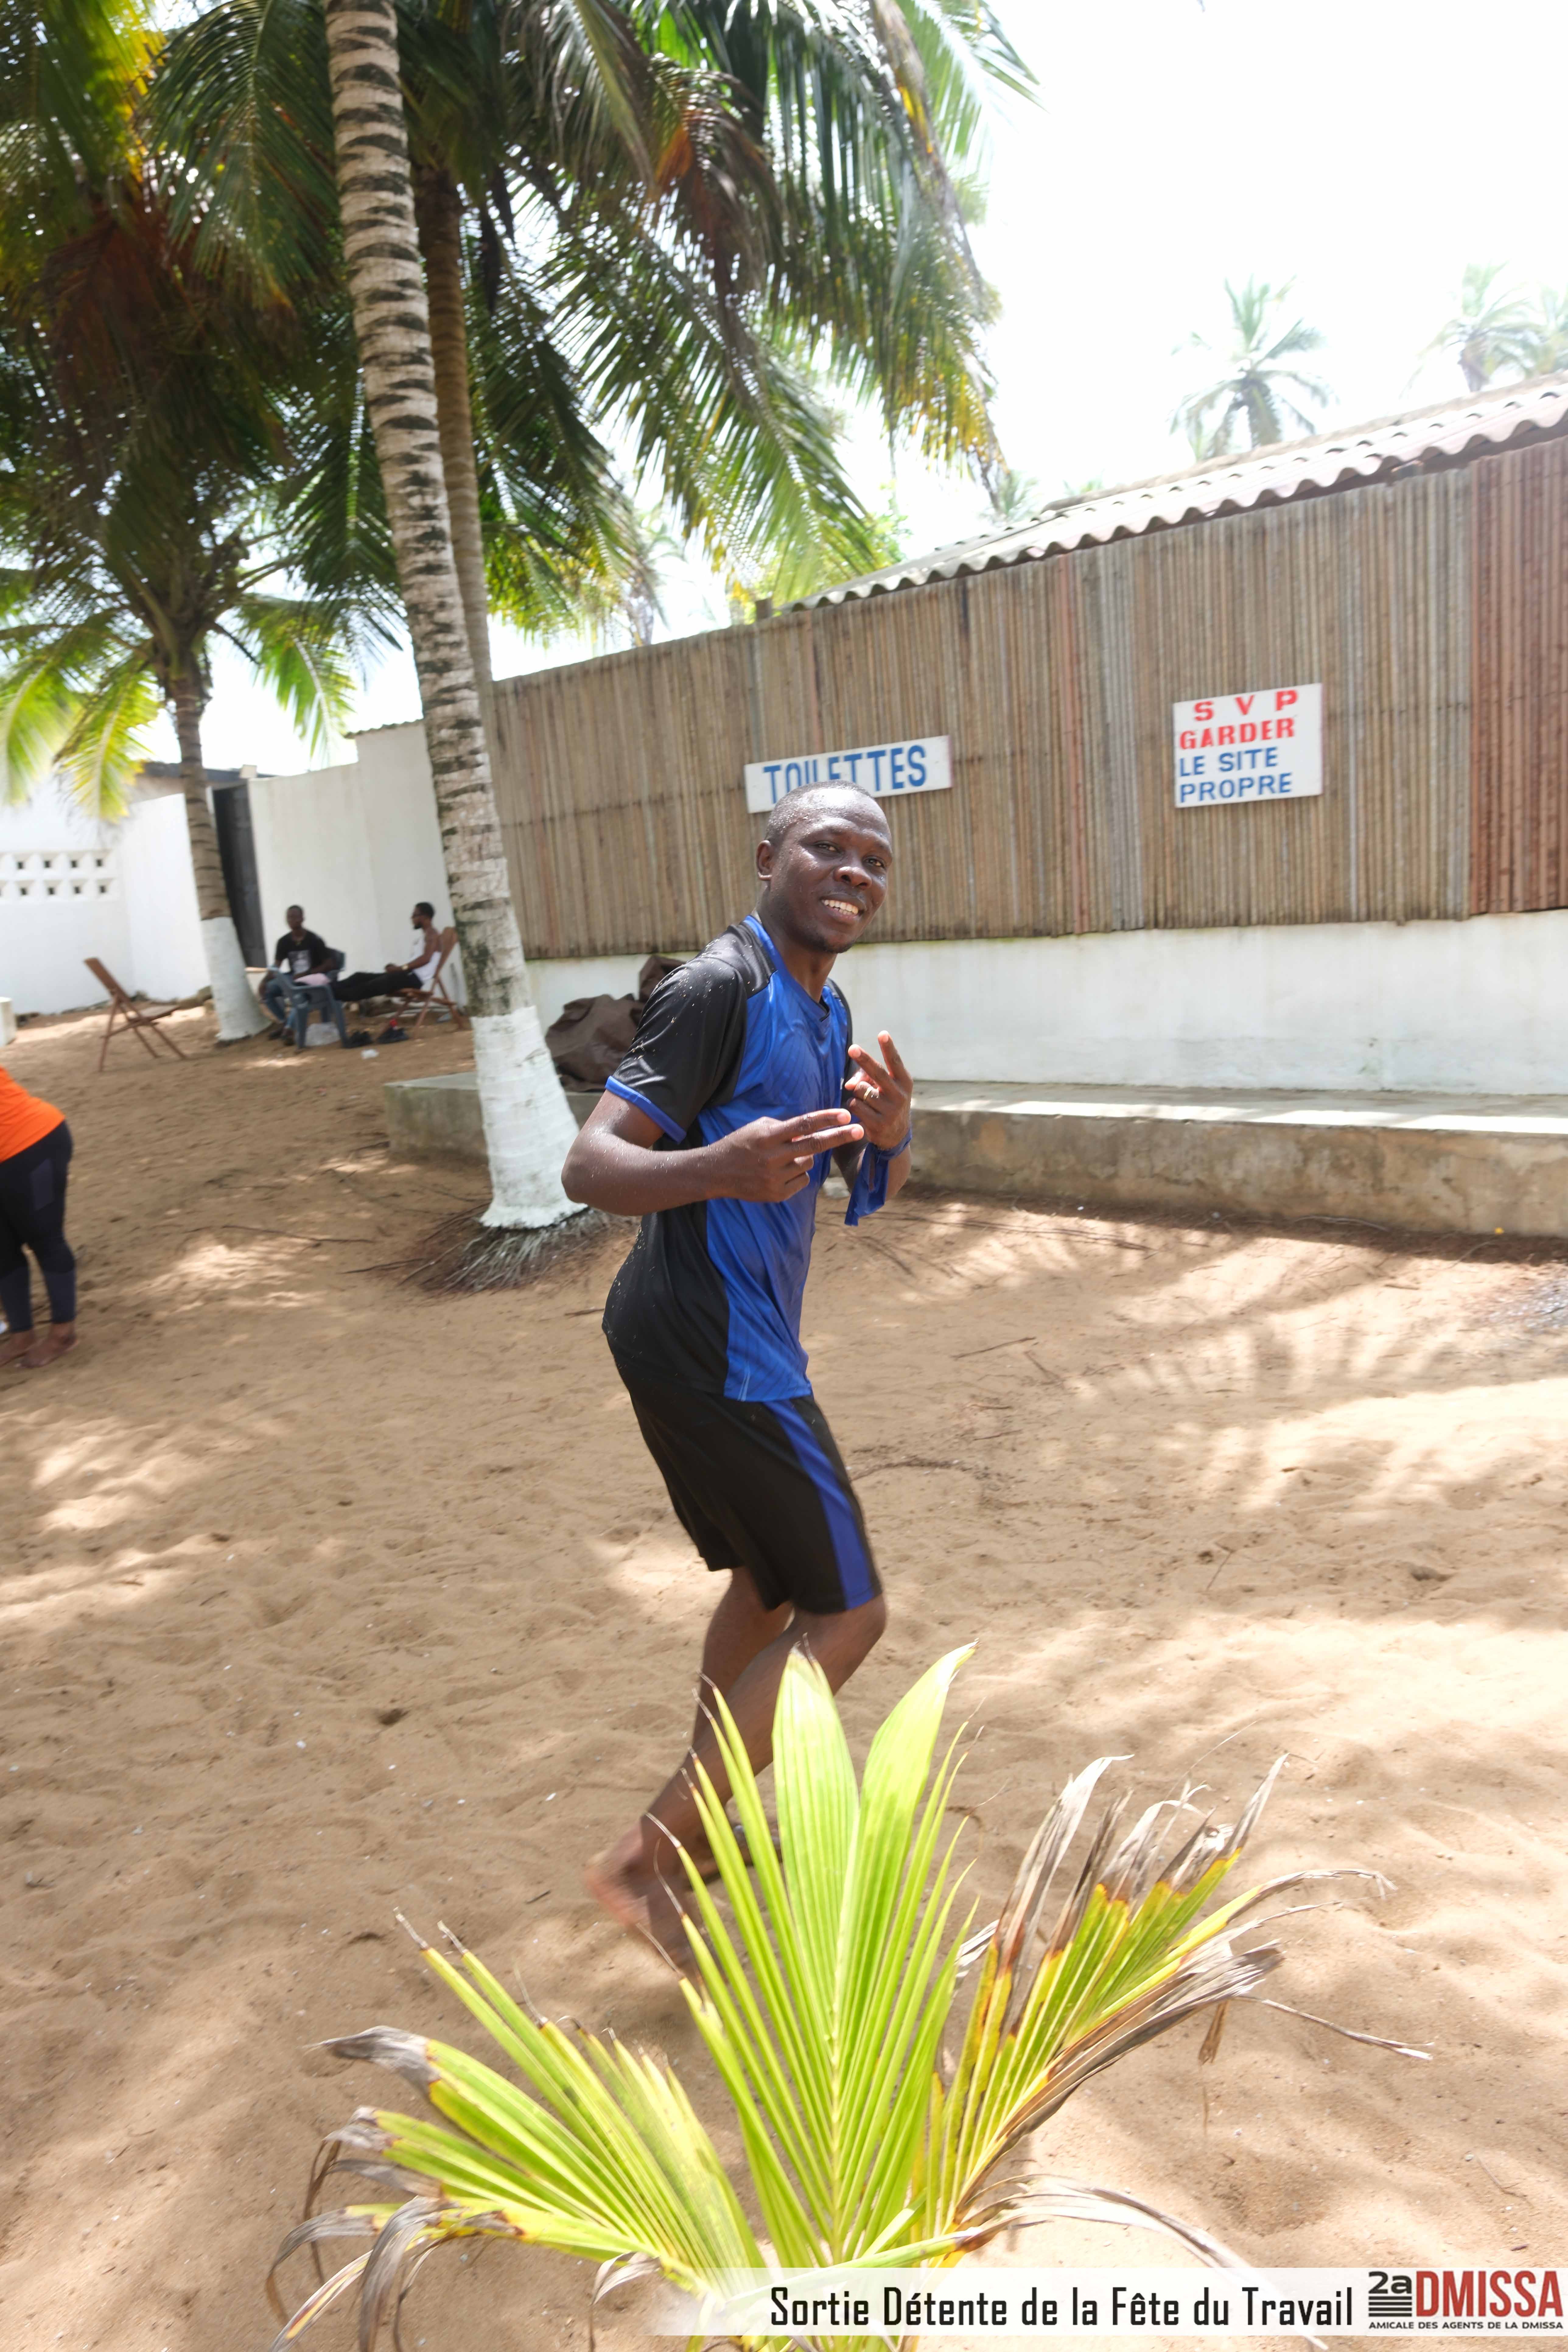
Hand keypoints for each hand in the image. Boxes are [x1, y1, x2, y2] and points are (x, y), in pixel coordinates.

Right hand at [706, 1108, 863, 1201]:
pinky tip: (778, 1172)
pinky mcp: (776, 1195)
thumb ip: (785, 1128)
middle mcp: (772, 1157)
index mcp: (768, 1136)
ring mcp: (774, 1178)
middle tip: (860, 1131)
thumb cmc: (741, 1144)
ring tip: (782, 1158)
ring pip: (807, 1164)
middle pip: (813, 1146)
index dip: (826, 1120)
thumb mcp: (758, 1128)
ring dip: (804, 1157)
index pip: (803, 1125)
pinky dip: (797, 1174)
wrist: (717, 1172)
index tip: (846, 1115)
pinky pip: (802, 1180)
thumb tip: (813, 1129)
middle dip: (839, 1137)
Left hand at [844, 1032, 911, 1149]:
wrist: (895, 1134)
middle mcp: (899, 1094)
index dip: (888, 1048)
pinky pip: (855, 1105)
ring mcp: (890, 1110)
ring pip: (860, 1090)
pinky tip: (863, 1112)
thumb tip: (848, 1085)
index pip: (895, 1062)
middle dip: (864, 1059)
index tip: (882, 1034)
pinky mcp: (878, 1123)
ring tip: (867, 1101)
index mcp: (904, 1082)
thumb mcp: (884, 1089)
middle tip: (852, 1048)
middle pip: (877, 1073)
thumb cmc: (887, 1102)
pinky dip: (854, 1105)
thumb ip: (868, 1079)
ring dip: (857, 1092)